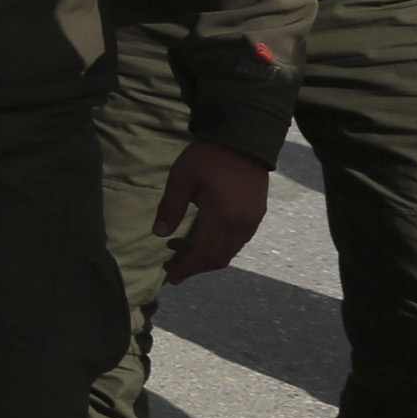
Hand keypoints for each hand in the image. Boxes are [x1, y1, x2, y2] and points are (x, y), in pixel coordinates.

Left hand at [153, 139, 271, 283]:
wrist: (244, 140)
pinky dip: (218, 247)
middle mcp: (241, 225)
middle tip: (169, 264)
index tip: (171, 278)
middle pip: (216, 258)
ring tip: (178, 248)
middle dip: (193, 266)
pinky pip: (237, 241)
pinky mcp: (256, 215)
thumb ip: (170, 208)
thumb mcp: (181, 178)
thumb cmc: (208, 157)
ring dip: (204, 256)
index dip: (186, 268)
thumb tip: (159, 234)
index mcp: (222, 217)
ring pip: (228, 252)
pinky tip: (200, 237)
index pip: (202, 253)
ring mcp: (252, 221)